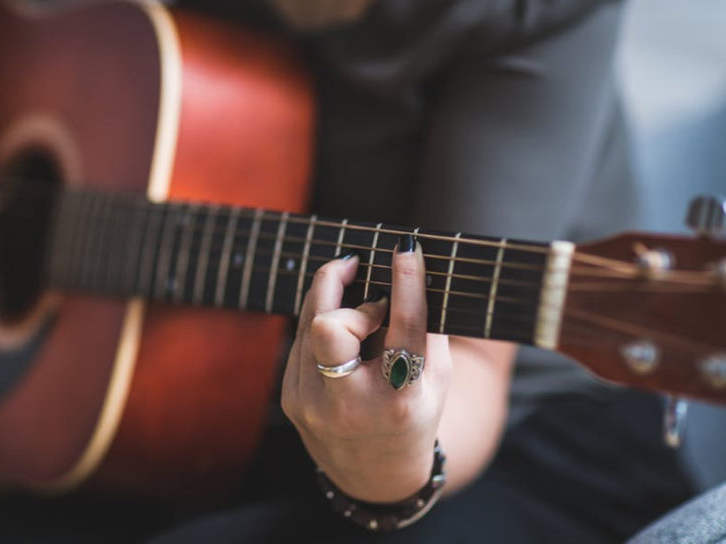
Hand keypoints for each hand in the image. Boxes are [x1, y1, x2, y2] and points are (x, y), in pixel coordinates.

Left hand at [282, 243, 452, 503]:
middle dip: (339, 286)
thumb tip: (408, 269)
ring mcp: (312, 403)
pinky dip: (320, 322)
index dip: (406, 284)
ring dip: (331, 298)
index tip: (406, 249)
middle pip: (329, 326)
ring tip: (354, 293)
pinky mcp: (290, 397)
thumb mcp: (436, 379)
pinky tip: (339, 327)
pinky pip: (300, 338)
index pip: (404, 329)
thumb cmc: (414, 413)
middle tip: (357, 266)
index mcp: (400, 400)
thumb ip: (425, 328)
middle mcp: (352, 403)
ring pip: (308, 321)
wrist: (373, 474)